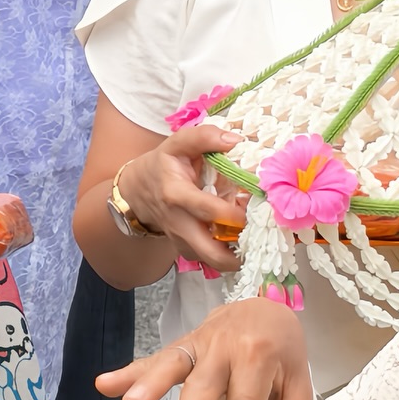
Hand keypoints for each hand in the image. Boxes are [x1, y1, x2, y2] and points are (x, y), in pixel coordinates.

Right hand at [97, 297, 316, 399]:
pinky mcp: (182, 343)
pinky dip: (129, 371)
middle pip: (204, 386)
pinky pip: (155, 357)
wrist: (265, 303)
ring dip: (149, 383)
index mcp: (259, 357)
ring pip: (173, 363)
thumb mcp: (298, 388)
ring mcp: (199, 342)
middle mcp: (225, 347)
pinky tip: (105, 385)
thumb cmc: (282, 351)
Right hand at [113, 125, 247, 272]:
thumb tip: (235, 140)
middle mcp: (178, 223)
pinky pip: (210, 261)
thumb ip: (204, 137)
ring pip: (213, 262)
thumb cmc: (163, 165)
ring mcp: (181, 240)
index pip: (208, 210)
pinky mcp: (185, 250)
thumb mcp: (178, 143)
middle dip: (239, 252)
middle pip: (211, 253)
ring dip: (236, 255)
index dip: (234, 213)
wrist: (138, 190)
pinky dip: (227, 254)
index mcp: (176, 194)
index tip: (254, 208)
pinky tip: (238, 239)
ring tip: (252, 237)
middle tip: (260, 236)